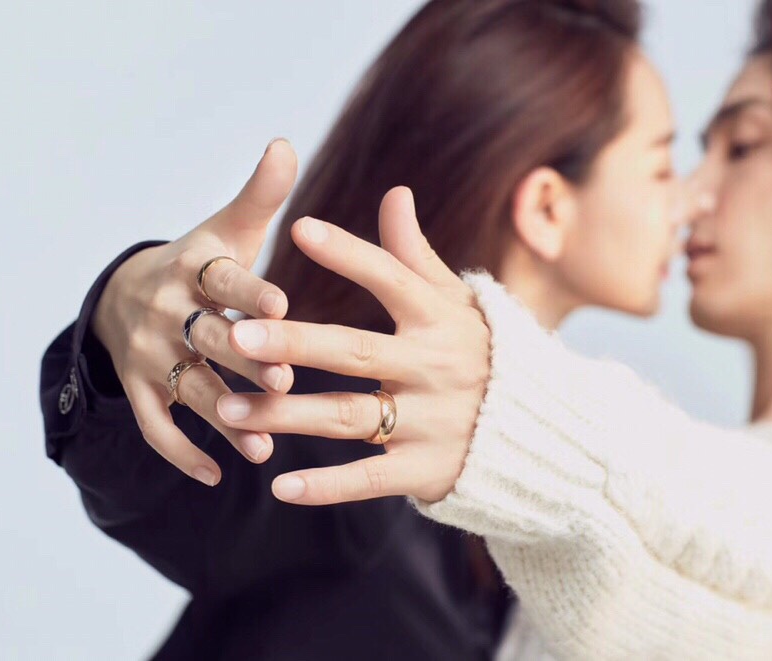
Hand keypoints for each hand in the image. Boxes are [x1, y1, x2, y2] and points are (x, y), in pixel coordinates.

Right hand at [92, 139, 297, 485]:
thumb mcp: (225, 229)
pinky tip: (218, 475)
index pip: (221, 278)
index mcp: (191, 267)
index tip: (286, 303)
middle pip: (207, 338)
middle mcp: (165, 310)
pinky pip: (156, 426)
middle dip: (244, 360)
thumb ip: (260, 195)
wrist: (124, 293)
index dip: (251, 291)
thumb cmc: (199, 264)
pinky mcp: (139, 389)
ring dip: (224, 417)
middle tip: (286, 380)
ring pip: (188, 389)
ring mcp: (147, 354)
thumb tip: (286, 141)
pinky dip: (183, 452)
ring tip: (264, 445)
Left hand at [214, 187, 491, 503]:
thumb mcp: (457, 303)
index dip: (347, 254)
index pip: (389, 279)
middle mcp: (434, 367)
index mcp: (439, 319)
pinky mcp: (427, 470)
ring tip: (227, 407)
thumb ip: (416, 256)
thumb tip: (394, 193)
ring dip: (286, 414)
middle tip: (237, 336)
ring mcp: (430, 421)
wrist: (544, 435)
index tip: (298, 228)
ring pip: (348, 415)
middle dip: (293, 342)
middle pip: (353, 352)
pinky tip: (280, 486)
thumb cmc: (483, 355)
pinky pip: (370, 477)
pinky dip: (327, 485)